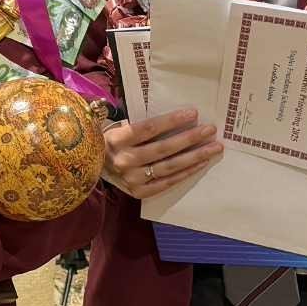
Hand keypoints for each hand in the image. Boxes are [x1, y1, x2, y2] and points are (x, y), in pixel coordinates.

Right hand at [103, 108, 221, 200]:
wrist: (93, 166)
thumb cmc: (113, 142)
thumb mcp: (119, 128)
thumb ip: (142, 125)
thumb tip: (178, 117)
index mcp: (117, 140)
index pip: (148, 129)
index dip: (172, 121)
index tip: (193, 113)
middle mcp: (123, 160)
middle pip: (162, 148)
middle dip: (190, 138)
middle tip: (210, 130)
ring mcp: (132, 179)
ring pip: (168, 166)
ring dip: (194, 156)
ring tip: (213, 147)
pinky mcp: (139, 192)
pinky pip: (167, 182)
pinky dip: (186, 173)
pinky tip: (201, 163)